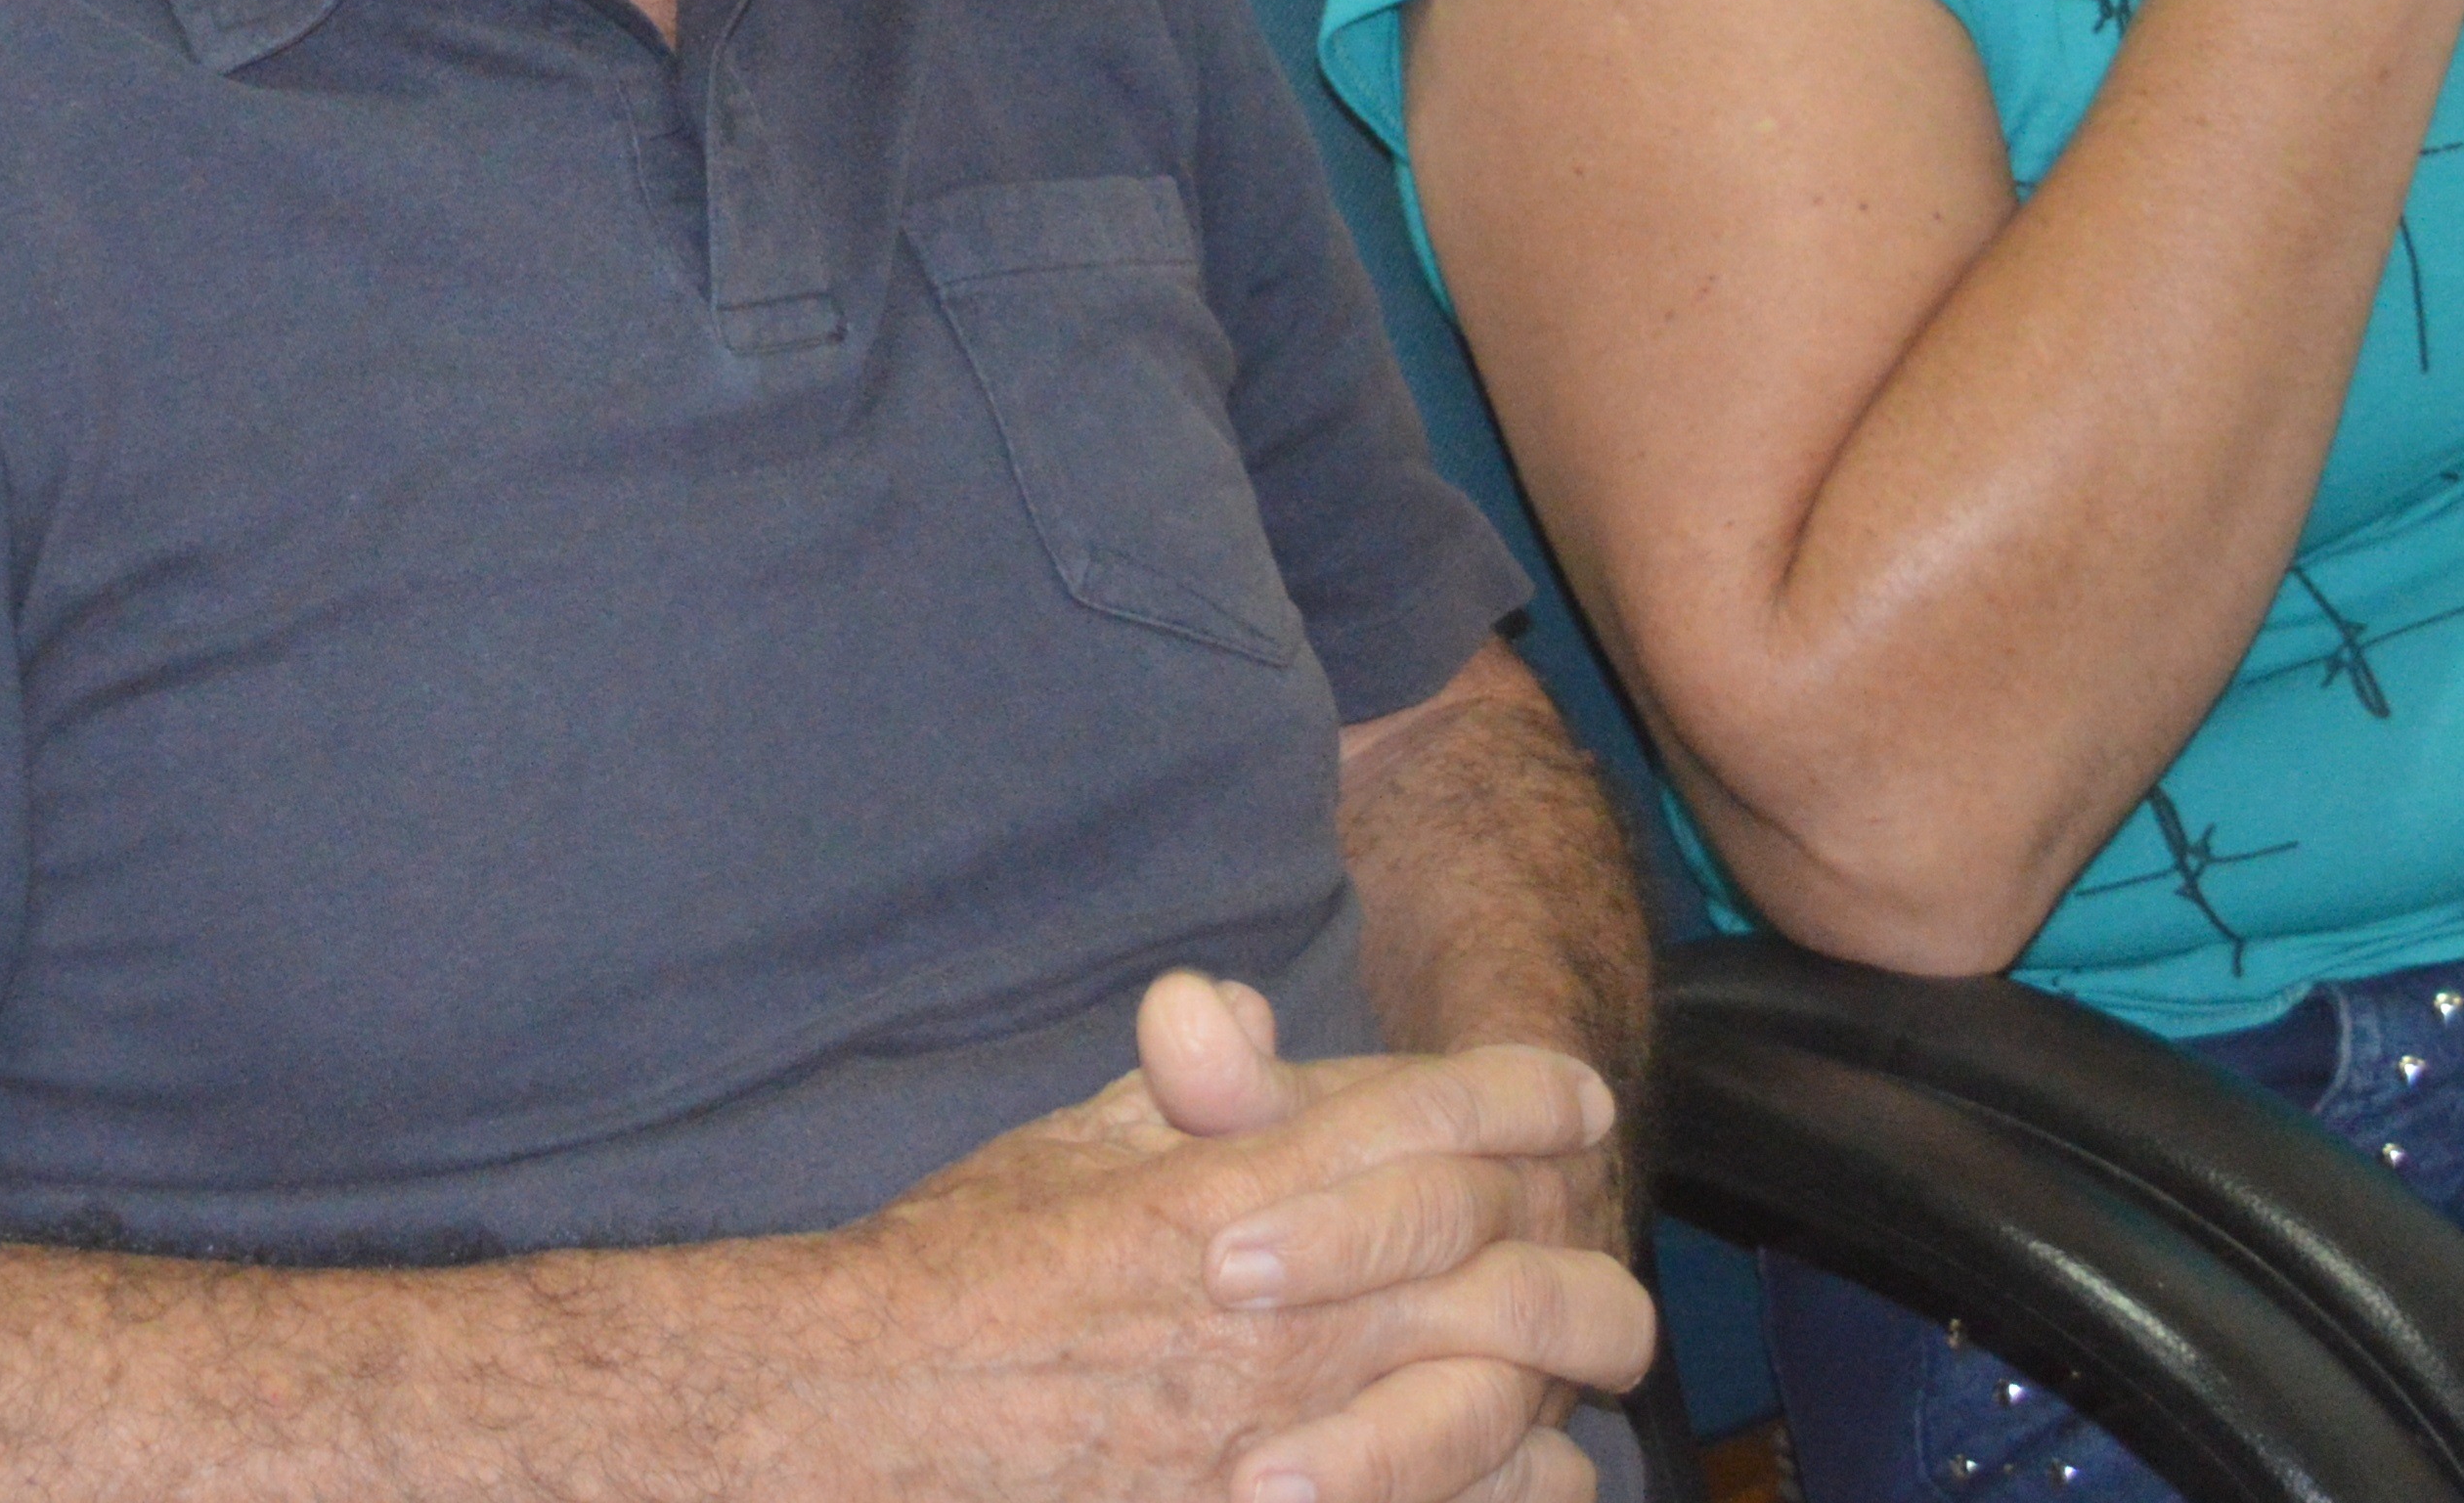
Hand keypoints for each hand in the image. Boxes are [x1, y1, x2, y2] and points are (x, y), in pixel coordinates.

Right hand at [842, 975, 1650, 1502]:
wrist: (871, 1426)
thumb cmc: (957, 1282)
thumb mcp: (1065, 1156)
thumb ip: (1177, 1093)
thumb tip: (1236, 1009)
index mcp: (1241, 1199)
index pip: (1431, 1125)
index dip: (1520, 1098)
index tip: (1569, 1094)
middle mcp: (1294, 1320)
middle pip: (1511, 1272)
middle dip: (1575, 1241)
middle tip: (1592, 1222)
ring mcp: (1303, 1445)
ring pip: (1511, 1407)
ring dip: (1557, 1373)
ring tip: (1582, 1356)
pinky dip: (1507, 1488)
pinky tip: (1523, 1471)